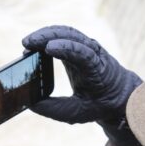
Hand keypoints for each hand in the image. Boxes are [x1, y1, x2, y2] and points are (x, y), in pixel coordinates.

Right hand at [22, 25, 141, 144]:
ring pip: (67, 32)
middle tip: (27, 43)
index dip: (66, 48)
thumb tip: (31, 104)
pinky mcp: (79, 45)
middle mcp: (93, 52)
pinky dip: (48, 36)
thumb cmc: (99, 104)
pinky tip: (34, 44)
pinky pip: (64, 35)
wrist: (117, 94)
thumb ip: (55, 109)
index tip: (49, 48)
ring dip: (46, 34)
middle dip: (48, 36)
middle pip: (71, 36)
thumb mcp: (78, 112)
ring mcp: (87, 46)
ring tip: (27, 43)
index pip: (83, 53)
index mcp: (97, 69)